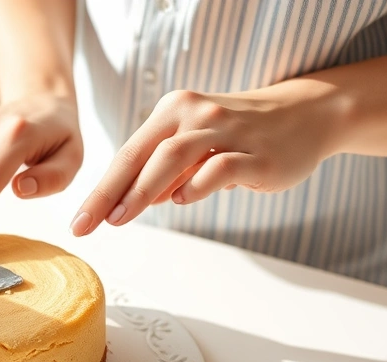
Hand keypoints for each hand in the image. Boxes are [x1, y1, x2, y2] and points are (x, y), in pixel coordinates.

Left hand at [70, 83, 342, 235]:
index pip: (128, 153)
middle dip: (110, 193)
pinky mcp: (257, 154)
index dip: (101, 189)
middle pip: (143, 155)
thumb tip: (130, 202)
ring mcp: (228, 132)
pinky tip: (182, 199)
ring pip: (174, 156)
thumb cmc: (241, 133)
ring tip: (121, 217)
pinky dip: (197, 185)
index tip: (80, 221)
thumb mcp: (194, 145)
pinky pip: (220, 167)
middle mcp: (196, 115)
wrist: (307, 114)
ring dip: (143, 190)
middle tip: (89, 225)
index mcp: (174, 111)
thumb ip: (162, 172)